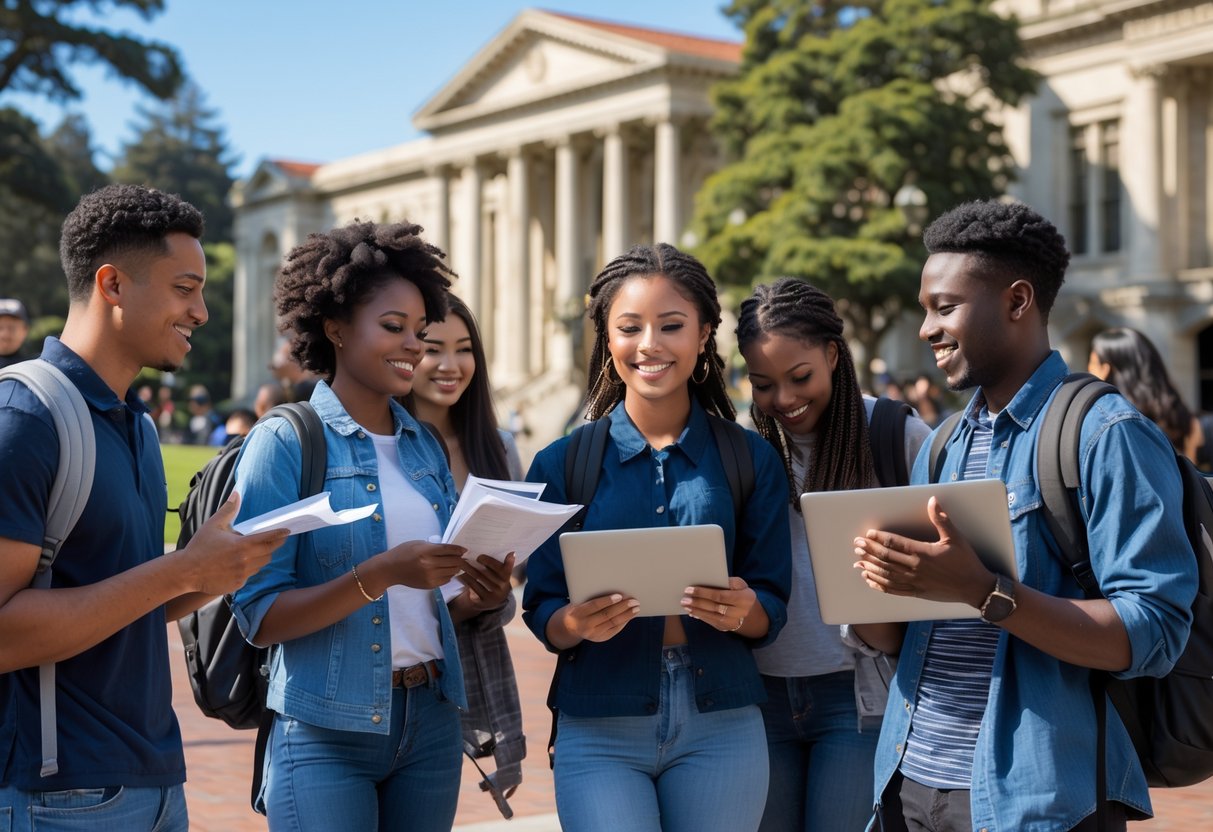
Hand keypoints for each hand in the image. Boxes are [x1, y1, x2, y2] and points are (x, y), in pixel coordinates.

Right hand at [182, 492, 288, 595]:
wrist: (186, 572)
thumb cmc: (199, 547)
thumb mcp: (213, 525)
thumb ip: (228, 509)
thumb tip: (236, 493)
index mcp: (241, 545)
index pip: (268, 538)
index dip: (279, 534)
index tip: (287, 531)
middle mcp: (245, 561)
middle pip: (269, 552)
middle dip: (274, 545)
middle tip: (276, 540)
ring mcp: (242, 574)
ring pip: (261, 564)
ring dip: (261, 557)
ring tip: (254, 551)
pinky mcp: (238, 585)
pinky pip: (250, 575)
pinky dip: (249, 568)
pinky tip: (240, 564)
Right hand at [379, 539, 466, 590]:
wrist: (390, 569)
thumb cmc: (404, 552)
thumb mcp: (419, 544)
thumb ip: (435, 547)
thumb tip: (452, 550)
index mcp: (426, 552)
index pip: (449, 550)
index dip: (459, 549)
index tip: (464, 549)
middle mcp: (429, 565)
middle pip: (454, 562)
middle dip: (460, 559)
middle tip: (461, 557)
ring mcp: (430, 577)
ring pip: (452, 572)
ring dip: (455, 567)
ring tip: (454, 564)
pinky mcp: (430, 585)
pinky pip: (446, 580)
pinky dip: (449, 575)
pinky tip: (445, 570)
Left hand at [456, 553, 514, 613]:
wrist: (491, 602)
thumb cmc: (496, 582)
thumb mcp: (502, 575)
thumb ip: (505, 565)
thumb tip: (512, 553)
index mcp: (506, 580)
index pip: (502, 568)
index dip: (492, 562)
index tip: (480, 556)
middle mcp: (501, 589)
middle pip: (485, 573)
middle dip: (475, 564)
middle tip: (466, 557)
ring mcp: (492, 596)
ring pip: (478, 579)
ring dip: (468, 570)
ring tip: (461, 564)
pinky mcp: (482, 601)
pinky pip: (472, 587)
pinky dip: (466, 580)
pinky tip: (461, 574)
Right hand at [554, 593, 638, 644]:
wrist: (570, 626)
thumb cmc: (579, 607)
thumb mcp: (579, 601)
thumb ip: (591, 596)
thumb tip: (614, 588)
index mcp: (578, 613)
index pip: (594, 606)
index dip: (607, 601)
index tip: (619, 595)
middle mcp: (585, 625)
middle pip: (606, 615)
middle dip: (622, 607)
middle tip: (634, 601)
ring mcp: (593, 634)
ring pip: (613, 623)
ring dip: (627, 615)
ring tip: (636, 608)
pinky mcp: (601, 638)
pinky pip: (615, 629)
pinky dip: (624, 622)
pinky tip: (630, 615)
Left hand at [680, 577, 755, 631]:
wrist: (748, 609)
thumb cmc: (740, 591)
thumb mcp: (739, 584)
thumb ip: (727, 582)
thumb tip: (707, 582)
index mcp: (745, 598)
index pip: (720, 596)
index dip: (704, 593)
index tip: (690, 589)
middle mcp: (741, 612)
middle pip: (715, 607)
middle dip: (697, 602)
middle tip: (684, 598)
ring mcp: (733, 622)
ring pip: (712, 616)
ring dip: (696, 610)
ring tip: (685, 605)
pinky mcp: (726, 627)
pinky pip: (711, 622)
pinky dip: (701, 616)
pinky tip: (692, 611)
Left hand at [852, 496, 992, 607]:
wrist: (975, 588)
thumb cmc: (966, 562)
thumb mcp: (956, 538)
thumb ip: (941, 519)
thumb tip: (932, 500)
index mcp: (923, 553)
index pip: (895, 543)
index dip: (879, 539)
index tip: (867, 534)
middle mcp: (916, 568)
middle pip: (886, 558)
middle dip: (869, 551)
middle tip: (856, 545)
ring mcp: (914, 582)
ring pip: (886, 574)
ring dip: (870, 567)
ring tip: (857, 561)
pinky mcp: (916, 592)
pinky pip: (893, 589)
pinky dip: (879, 584)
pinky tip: (869, 579)